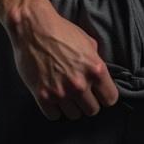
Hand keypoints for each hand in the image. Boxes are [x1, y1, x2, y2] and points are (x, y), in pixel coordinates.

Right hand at [9, 1, 119, 120]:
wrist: (33, 27)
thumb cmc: (61, 30)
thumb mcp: (87, 42)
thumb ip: (96, 62)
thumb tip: (100, 77)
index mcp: (95, 69)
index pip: (110, 99)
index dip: (104, 96)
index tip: (98, 93)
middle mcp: (80, 84)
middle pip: (92, 110)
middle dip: (87, 102)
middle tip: (79, 92)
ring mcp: (61, 92)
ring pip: (74, 115)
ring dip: (70, 106)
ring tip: (64, 92)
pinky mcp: (43, 97)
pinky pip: (54, 116)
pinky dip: (54, 108)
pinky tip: (52, 94)